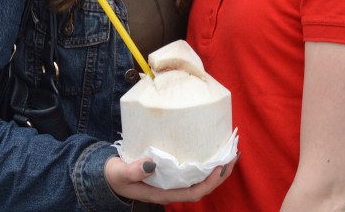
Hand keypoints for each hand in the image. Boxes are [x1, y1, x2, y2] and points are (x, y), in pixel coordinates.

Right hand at [104, 155, 236, 204]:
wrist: (111, 178)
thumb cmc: (116, 176)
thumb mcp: (121, 173)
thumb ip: (134, 171)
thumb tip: (152, 164)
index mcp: (164, 193)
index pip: (194, 193)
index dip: (209, 182)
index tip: (219, 167)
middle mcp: (172, 190)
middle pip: (203, 187)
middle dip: (221, 174)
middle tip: (233, 155)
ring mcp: (174, 183)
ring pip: (202, 180)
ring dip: (218, 169)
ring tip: (230, 152)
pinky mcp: (172, 174)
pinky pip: (194, 172)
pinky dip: (207, 163)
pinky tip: (212, 151)